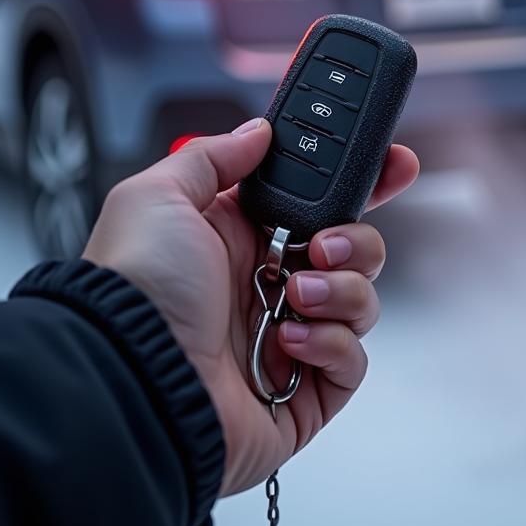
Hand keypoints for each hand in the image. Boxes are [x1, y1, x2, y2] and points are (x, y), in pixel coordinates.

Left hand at [83, 119, 418, 494]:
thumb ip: (213, 156)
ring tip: (296, 296)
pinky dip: (332, 345)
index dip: (360, 184)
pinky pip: (351, 362)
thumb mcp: (160, 196)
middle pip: (350, 248)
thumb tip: (257, 131)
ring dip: (341, 290)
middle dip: (356, 239)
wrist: (133, 378)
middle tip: (324, 244)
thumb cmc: (137, 288)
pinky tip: (291, 340)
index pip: (315, 203)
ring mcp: (287, 338)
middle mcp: (266, 284)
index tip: (393, 166)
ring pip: (359, 300)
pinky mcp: (301, 393)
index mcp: (240, 237)